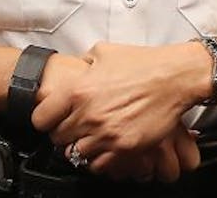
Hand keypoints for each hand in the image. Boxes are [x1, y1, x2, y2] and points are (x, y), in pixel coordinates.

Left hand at [34, 41, 206, 177]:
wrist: (176, 77)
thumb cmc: (145, 63)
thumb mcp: (106, 52)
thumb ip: (84, 63)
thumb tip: (76, 67)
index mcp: (78, 90)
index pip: (41, 119)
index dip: (47, 119)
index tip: (53, 119)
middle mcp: (88, 114)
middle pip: (58, 139)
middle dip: (65, 133)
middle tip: (76, 127)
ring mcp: (106, 133)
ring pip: (76, 154)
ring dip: (82, 147)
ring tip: (93, 138)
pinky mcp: (124, 147)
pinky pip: (99, 165)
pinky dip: (100, 159)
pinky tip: (107, 147)